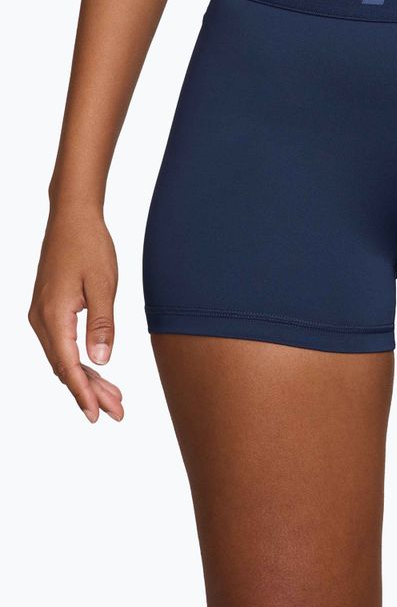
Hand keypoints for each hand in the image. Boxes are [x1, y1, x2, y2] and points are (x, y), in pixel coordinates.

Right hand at [29, 207, 123, 421]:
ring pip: (63, 358)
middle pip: (65, 367)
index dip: (83, 392)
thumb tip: (102, 360)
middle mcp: (42, 319)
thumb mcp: (104, 285)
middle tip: (117, 413)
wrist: (72, 218)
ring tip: (114, 399)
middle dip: (90, 392)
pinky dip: (80, 361)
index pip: (68, 365)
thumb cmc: (90, 246)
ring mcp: (42, 315)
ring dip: (87, 379)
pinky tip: (98, 371)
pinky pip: (62, 344)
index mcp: (54, 315)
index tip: (96, 414)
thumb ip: (103, 323)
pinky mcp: (49, 309)